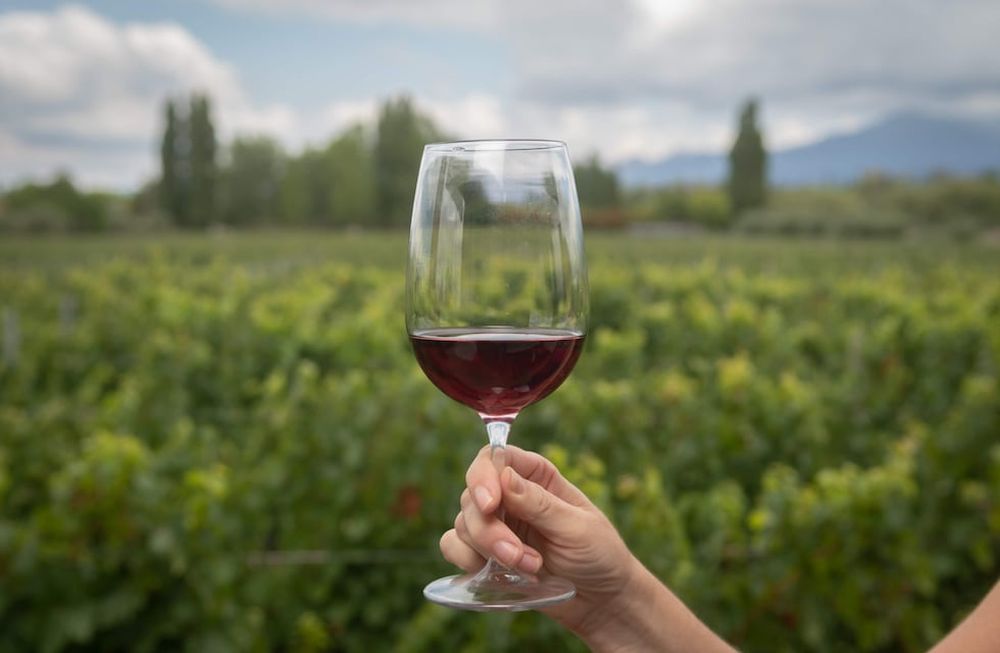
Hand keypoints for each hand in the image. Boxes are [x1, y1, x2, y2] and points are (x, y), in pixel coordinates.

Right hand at [439, 445, 636, 633]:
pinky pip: (454, 547)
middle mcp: (511, 495)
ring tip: (528, 569)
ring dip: (487, 550)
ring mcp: (497, 524)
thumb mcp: (577, 527)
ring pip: (463, 523)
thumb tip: (504, 477)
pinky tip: (495, 574)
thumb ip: (540, 504)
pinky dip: (466, 560)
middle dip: (489, 530)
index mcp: (536, 476)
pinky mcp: (486, 554)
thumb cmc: (600, 555)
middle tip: (517, 556)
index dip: (483, 476)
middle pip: (473, 495)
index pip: (494, 457)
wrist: (602, 600)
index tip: (490, 505)